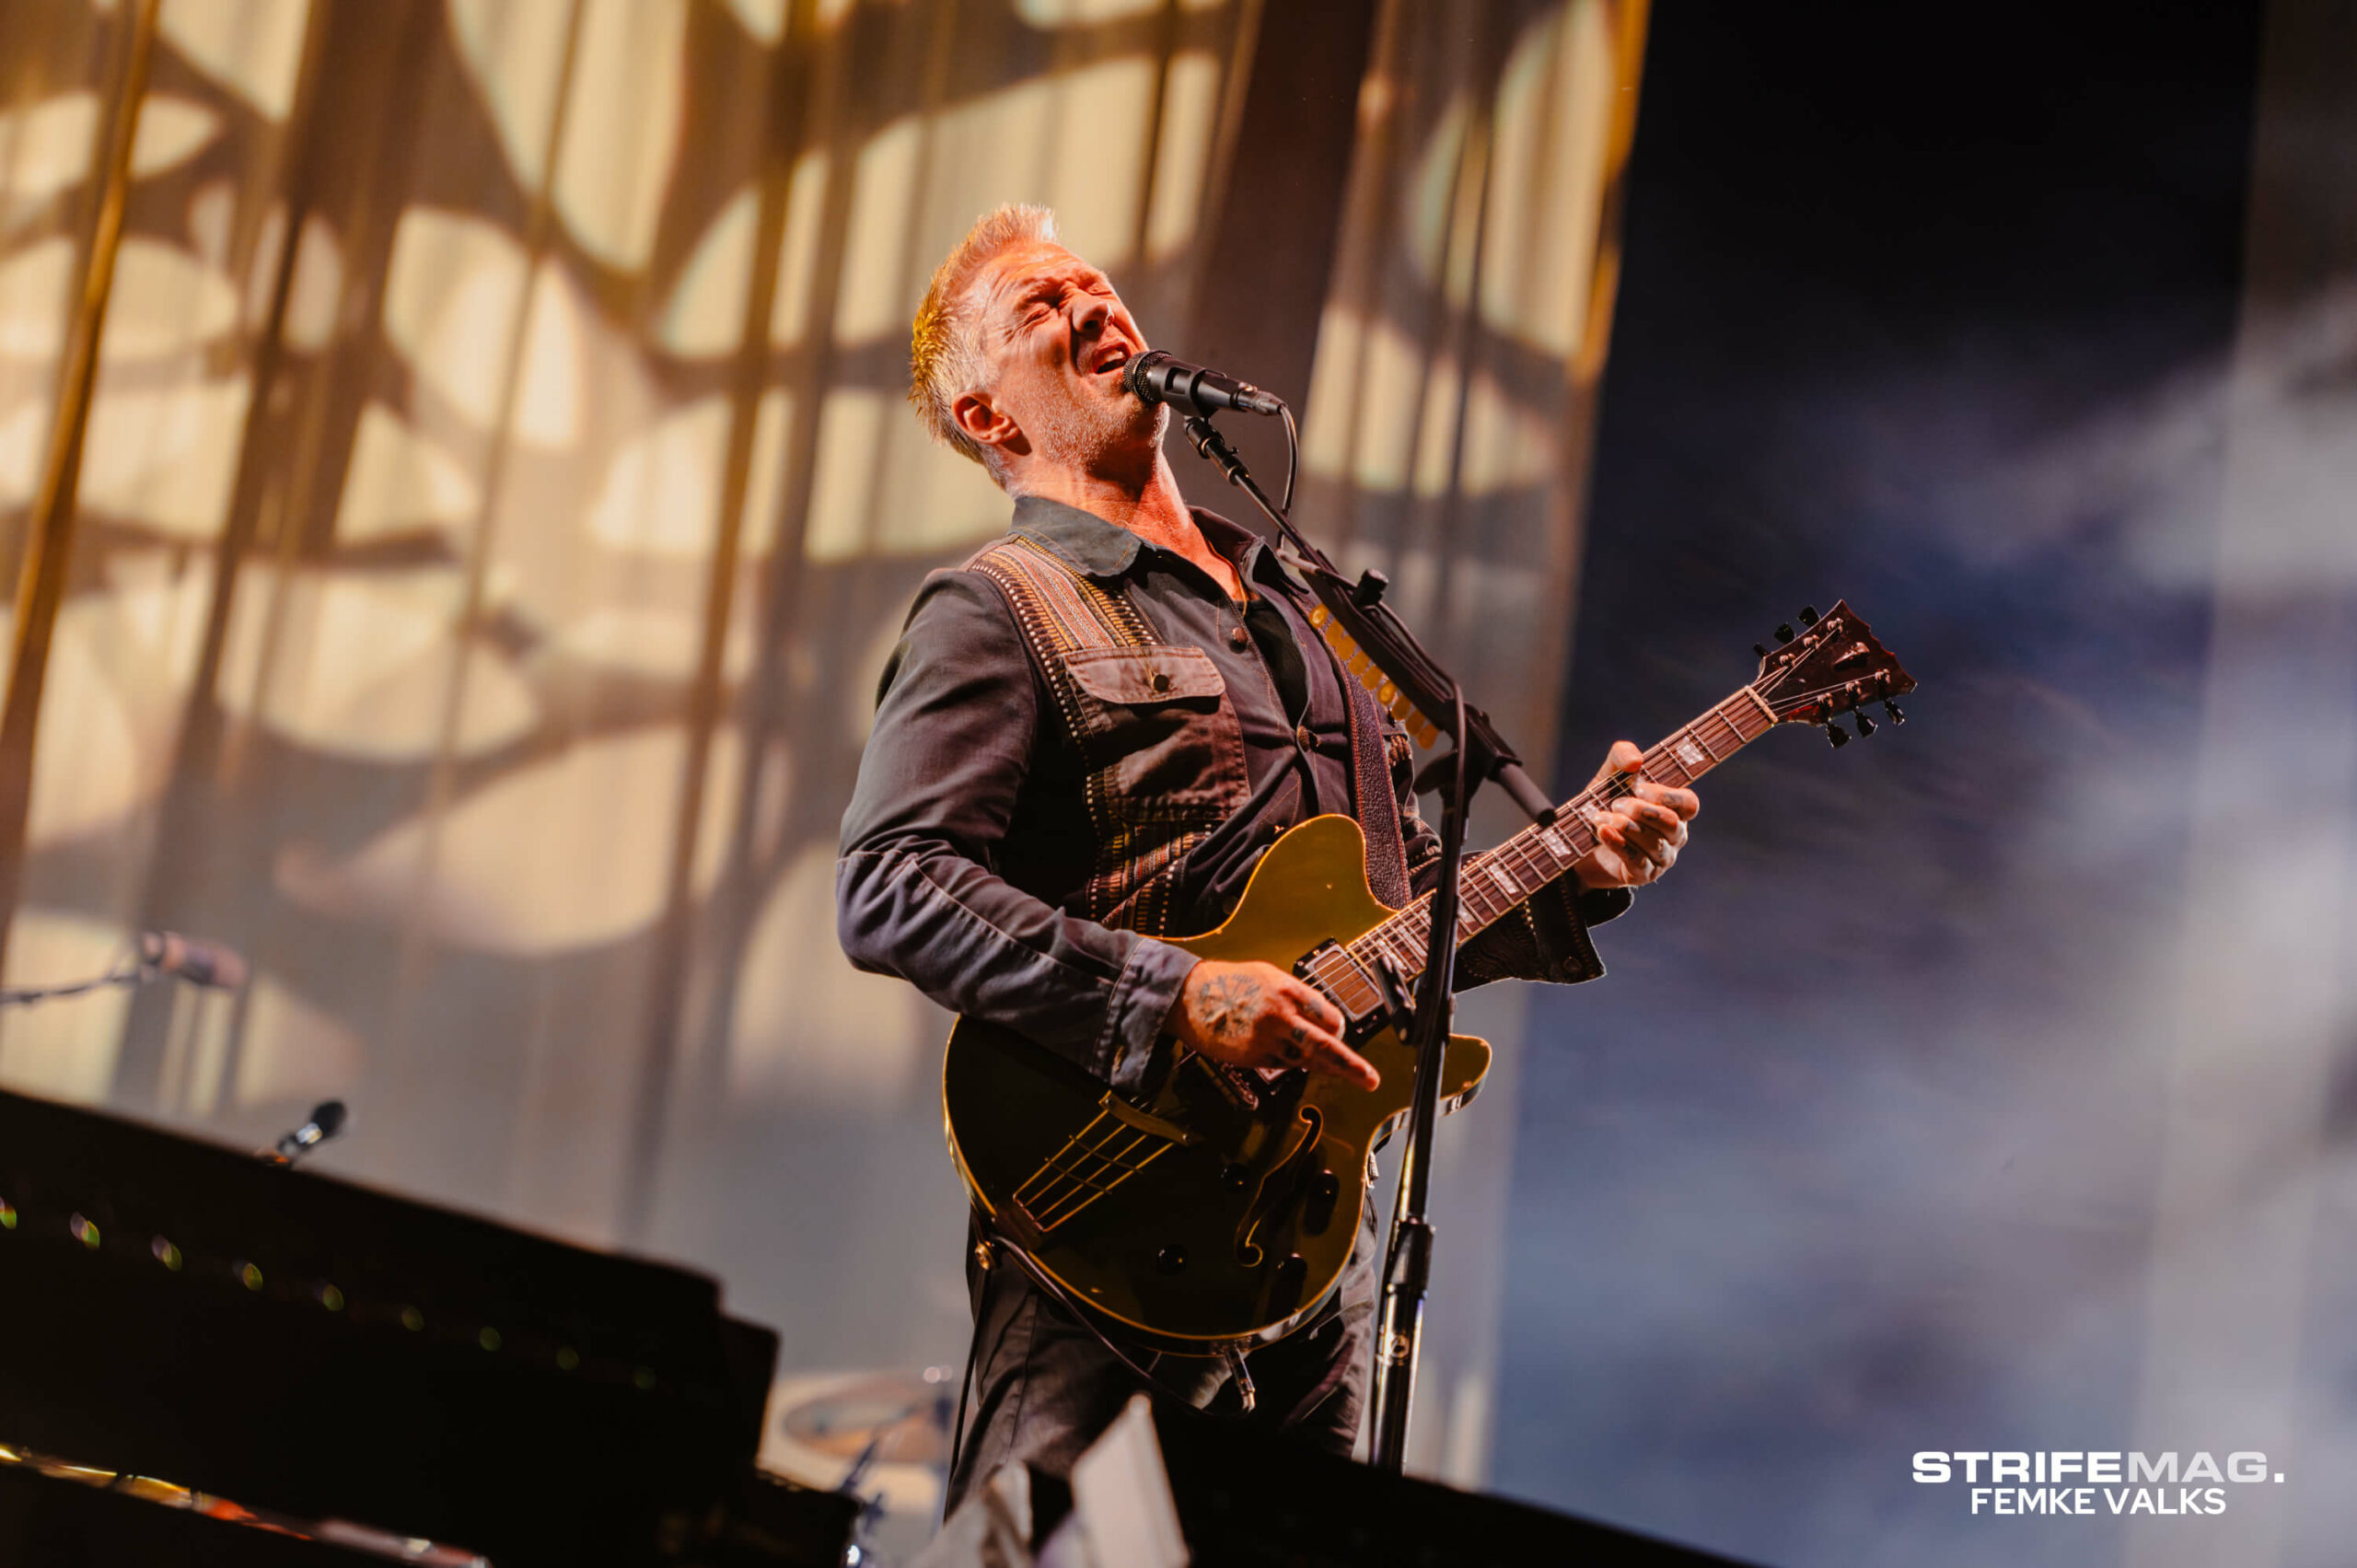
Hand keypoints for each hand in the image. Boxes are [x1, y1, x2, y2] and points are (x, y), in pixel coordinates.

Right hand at [1165, 960, 1379, 1089]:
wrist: (1189, 998)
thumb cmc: (1231, 983)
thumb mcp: (1269, 975)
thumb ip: (1298, 995)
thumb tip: (1325, 1019)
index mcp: (1288, 990)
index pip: (1329, 1016)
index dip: (1336, 1027)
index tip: (1338, 1031)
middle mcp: (1280, 1016)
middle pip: (1325, 1045)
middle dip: (1351, 1065)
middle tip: (1370, 1080)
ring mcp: (1267, 1039)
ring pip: (1305, 1060)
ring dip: (1317, 1062)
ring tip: (1328, 1064)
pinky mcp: (1253, 1057)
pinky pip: (1282, 1064)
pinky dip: (1286, 1059)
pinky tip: (1273, 1046)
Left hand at [1570, 740, 1698, 890]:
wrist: (1578, 841)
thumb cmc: (1604, 803)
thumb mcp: (1609, 775)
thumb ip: (1622, 755)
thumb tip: (1637, 760)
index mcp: (1675, 810)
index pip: (1689, 803)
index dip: (1666, 795)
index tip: (1637, 787)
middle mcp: (1675, 835)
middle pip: (1671, 823)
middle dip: (1641, 811)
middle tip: (1615, 804)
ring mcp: (1662, 857)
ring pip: (1654, 843)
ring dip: (1625, 827)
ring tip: (1600, 817)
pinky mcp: (1643, 874)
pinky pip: (1638, 860)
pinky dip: (1619, 844)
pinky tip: (1603, 832)